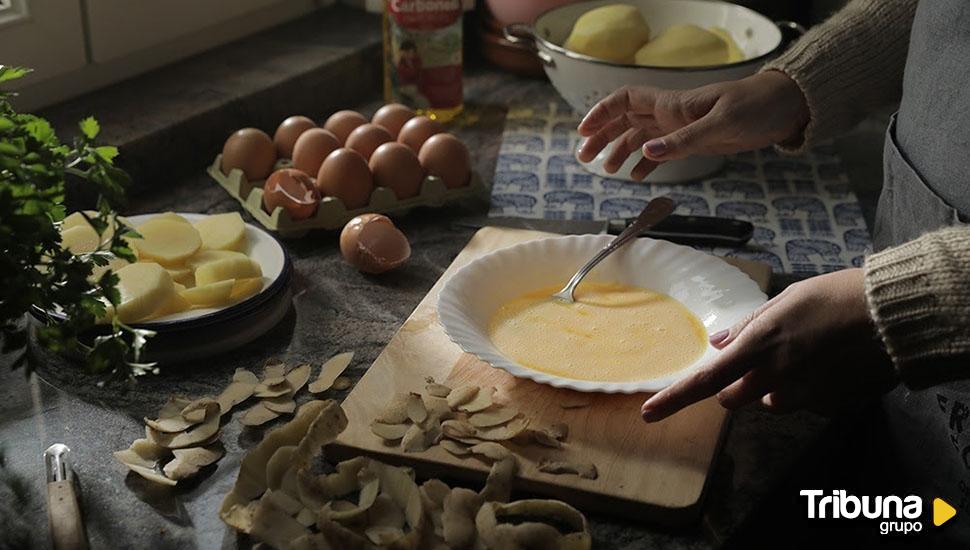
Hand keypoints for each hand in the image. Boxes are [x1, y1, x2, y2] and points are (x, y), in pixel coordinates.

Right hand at [576, 71, 809, 179]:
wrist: (784, 109)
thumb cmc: (756, 106)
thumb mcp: (721, 124)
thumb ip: (683, 141)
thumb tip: (647, 152)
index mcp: (673, 104)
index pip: (625, 100)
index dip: (602, 113)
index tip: (584, 130)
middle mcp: (671, 114)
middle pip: (625, 120)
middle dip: (602, 136)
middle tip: (584, 157)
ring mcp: (680, 128)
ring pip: (639, 137)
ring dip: (620, 151)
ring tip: (606, 171)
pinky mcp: (693, 141)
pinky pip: (661, 152)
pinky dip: (646, 163)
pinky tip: (637, 176)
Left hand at [640, 268, 896, 420]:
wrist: (891, 315)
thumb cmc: (836, 296)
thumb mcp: (785, 301)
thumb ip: (748, 327)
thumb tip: (718, 344)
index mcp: (759, 347)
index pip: (706, 381)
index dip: (674, 399)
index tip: (649, 413)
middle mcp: (776, 378)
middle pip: (734, 399)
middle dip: (737, 385)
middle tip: (762, 357)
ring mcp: (804, 397)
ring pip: (772, 403)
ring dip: (776, 387)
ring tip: (808, 355)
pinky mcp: (829, 407)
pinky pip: (807, 404)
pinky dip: (811, 389)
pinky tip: (832, 364)